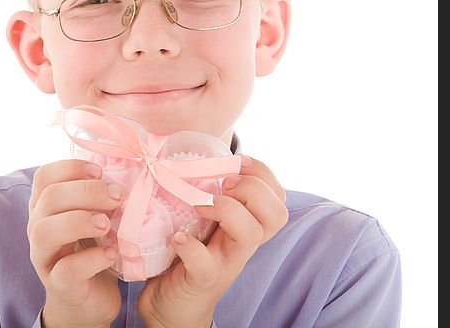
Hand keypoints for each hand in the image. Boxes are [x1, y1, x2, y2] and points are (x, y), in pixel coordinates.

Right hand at [27, 159, 124, 327]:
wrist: (87, 300)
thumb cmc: (92, 248)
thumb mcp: (93, 216)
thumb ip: (99, 195)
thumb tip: (129, 166)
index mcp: (46, 207)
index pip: (45, 176)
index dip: (71, 167)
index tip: (100, 172)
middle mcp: (38, 228)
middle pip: (49, 198)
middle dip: (87, 191)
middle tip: (117, 197)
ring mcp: (44, 257)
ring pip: (45, 232)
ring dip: (80, 221)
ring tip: (107, 224)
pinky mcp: (58, 285)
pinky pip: (66, 269)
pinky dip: (92, 259)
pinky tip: (112, 253)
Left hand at [137, 155, 287, 327]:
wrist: (171, 303)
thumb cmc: (187, 250)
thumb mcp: (203, 216)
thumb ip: (206, 188)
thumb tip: (181, 147)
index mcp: (247, 223)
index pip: (278, 196)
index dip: (263, 172)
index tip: (236, 162)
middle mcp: (244, 243)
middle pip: (276, 214)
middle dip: (252, 189)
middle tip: (223, 186)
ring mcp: (227, 262)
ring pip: (252, 234)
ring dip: (227, 210)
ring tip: (200, 206)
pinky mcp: (204, 280)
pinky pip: (206, 264)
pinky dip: (190, 246)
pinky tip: (177, 237)